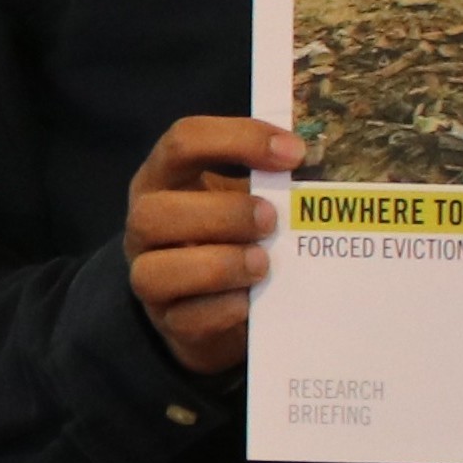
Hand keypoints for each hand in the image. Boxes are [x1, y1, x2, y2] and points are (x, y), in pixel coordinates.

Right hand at [125, 115, 303, 374]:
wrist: (213, 308)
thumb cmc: (231, 238)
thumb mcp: (240, 200)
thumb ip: (265, 183)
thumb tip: (318, 171)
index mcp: (162, 178)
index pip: (183, 141)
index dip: (239, 139)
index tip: (294, 152)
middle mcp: (144, 226)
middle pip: (155, 211)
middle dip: (221, 214)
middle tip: (272, 219)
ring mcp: (148, 277)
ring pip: (157, 271)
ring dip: (220, 265)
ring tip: (264, 263)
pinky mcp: (169, 323)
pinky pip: (186, 319)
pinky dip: (224, 309)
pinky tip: (252, 301)